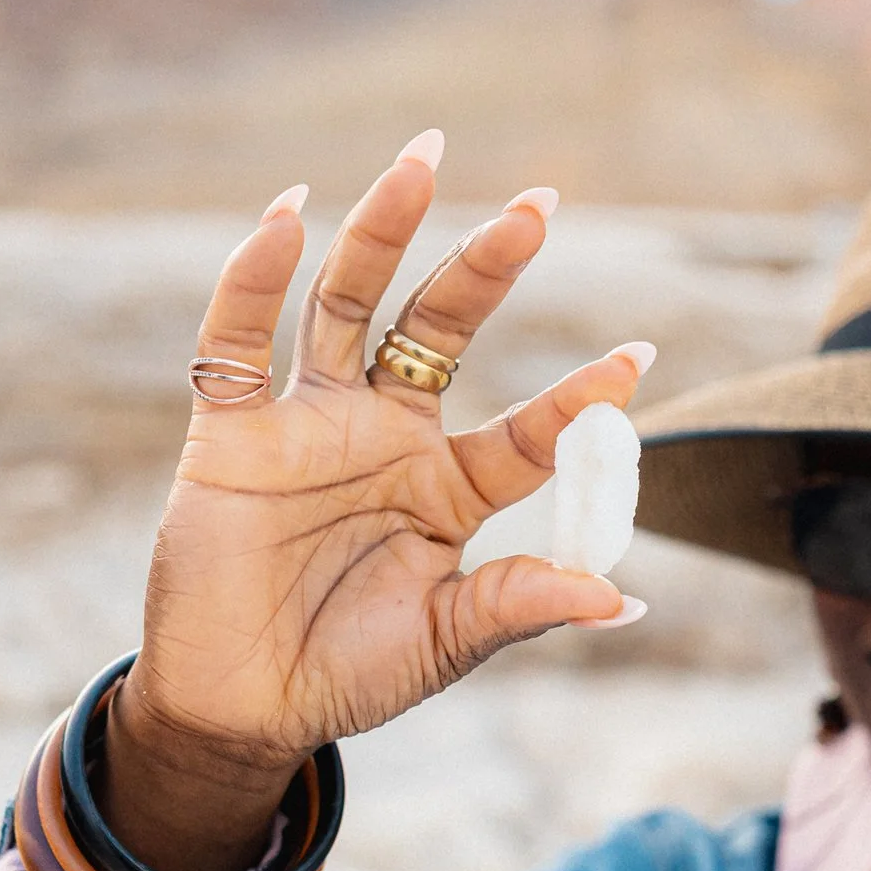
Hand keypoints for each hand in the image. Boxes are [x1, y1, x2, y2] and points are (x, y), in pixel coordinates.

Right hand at [101, 132, 649, 870]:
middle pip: (442, 326)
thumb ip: (521, 604)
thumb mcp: (447, 641)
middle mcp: (386, 435)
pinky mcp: (231, 434)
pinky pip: (236, 342)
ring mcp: (309, 425)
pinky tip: (285, 216)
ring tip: (423, 162)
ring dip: (382, 231)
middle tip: (542, 205)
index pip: (528, 428)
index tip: (638, 360)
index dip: (580, 398)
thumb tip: (624, 598)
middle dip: (488, 264)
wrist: (240, 709)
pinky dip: (253, 278)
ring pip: (347, 304)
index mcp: (451, 486)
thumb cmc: (349, 673)